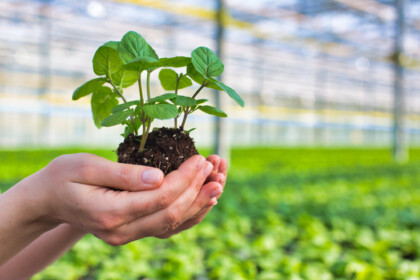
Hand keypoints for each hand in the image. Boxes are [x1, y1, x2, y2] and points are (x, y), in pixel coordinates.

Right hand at [23, 153, 222, 244]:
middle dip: (196, 188)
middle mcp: (121, 231)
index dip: (185, 178)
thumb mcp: (86, 166)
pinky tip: (203, 199)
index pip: (160, 198)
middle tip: (214, 166)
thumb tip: (160, 177)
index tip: (200, 158)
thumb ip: (124, 174)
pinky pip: (167, 227)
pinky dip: (188, 213)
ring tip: (218, 182)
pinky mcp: (131, 233)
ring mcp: (127, 236)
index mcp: (109, 212)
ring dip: (198, 203)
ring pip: (173, 224)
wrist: (48, 200)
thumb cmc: (63, 177)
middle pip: (171, 213)